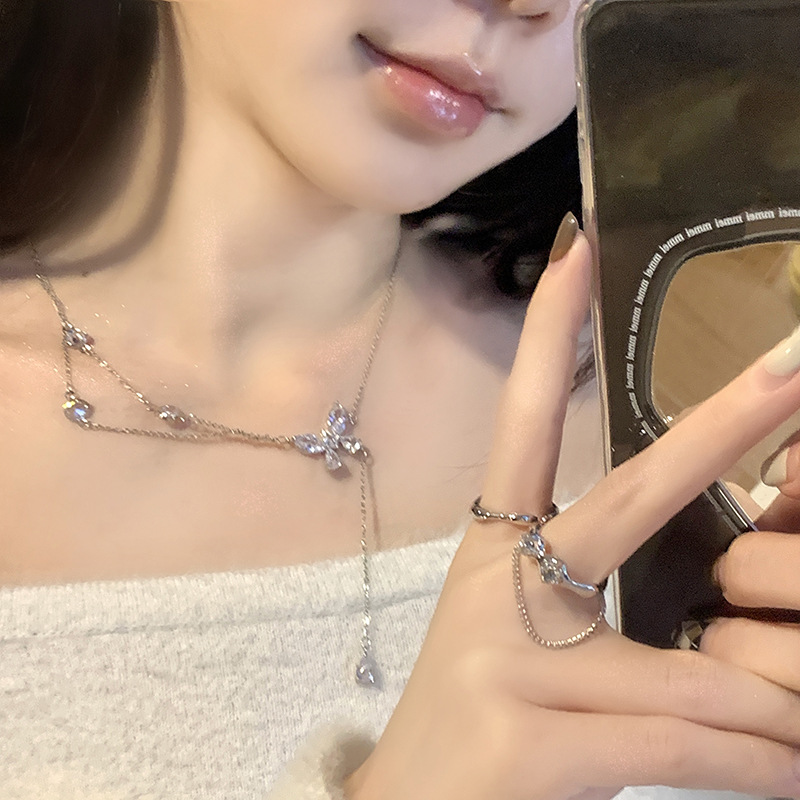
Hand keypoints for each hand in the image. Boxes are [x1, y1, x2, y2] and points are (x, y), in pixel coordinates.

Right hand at [345, 223, 799, 799]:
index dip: (544, 339)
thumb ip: (612, 619)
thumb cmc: (481, 722)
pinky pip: (689, 739)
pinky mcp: (530, 737)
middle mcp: (498, 586)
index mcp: (493, 550)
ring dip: (774, 710)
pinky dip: (760, 763)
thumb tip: (733, 620)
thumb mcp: (533, 653)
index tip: (575, 256)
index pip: (521, 424)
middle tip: (798, 365)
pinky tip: (790, 773)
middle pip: (625, 497)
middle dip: (720, 429)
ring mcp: (509, 660)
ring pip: (697, 672)